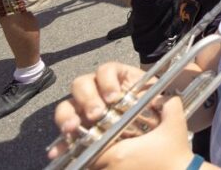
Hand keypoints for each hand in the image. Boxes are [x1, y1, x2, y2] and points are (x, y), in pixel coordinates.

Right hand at [49, 63, 193, 169]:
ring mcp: (84, 108)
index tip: (114, 97)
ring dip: (67, 116)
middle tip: (96, 115)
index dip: (107, 81)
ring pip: (68, 105)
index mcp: (117, 78)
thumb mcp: (161, 103)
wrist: (153, 137)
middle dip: (87, 99)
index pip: (106, 70)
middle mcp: (97, 89)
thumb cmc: (155, 113)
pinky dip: (60, 142)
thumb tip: (161, 99)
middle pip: (82, 84)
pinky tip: (58, 151)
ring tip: (72, 130)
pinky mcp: (78, 128)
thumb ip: (161, 98)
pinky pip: (64, 133)